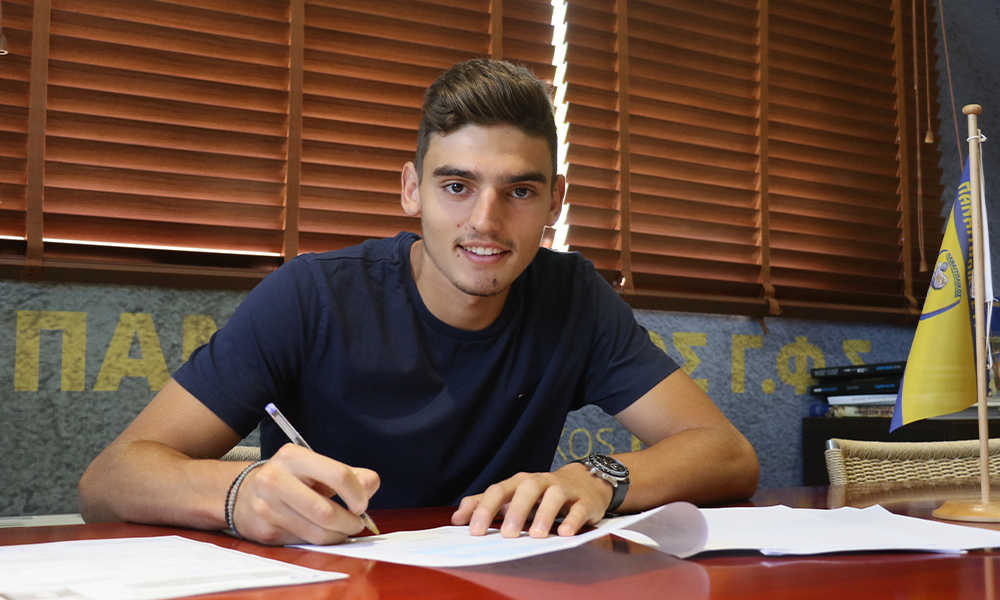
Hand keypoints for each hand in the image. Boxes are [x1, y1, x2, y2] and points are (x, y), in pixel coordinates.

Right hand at [231, 443, 379, 544]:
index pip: (338, 475)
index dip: (357, 494)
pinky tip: (319, 531)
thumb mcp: (318, 468)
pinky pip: (303, 542)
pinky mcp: (264, 530)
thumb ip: (350, 474)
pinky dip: (319, 540)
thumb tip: (371, 484)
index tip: (362, 504)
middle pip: (326, 511)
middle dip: (349, 522)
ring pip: (316, 532)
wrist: (243, 493)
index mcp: (293, 456)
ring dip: (337, 535)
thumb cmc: (290, 479)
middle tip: (356, 523)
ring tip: (342, 529)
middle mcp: (275, 478)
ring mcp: (267, 506)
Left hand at [451, 462, 612, 537]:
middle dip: (516, 511)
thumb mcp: (513, 495)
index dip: (485, 509)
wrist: (586, 481)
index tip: (474, 531)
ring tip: (537, 535)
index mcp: (520, 482)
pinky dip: (572, 520)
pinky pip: (578, 508)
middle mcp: (540, 482)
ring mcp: (564, 489)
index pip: (498, 490)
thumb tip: (457, 518)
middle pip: (526, 489)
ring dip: (545, 514)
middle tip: (507, 535)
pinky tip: (565, 533)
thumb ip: (485, 504)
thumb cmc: (542, 493)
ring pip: (553, 496)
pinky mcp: (584, 500)